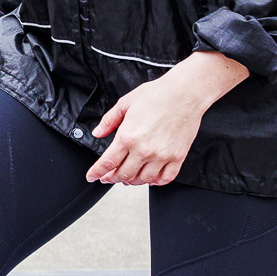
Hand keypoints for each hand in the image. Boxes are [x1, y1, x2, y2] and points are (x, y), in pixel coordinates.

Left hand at [86, 51, 247, 185]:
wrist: (184, 93)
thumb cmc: (157, 95)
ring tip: (127, 178)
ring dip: (132, 181)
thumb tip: (98, 132)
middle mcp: (144, 150)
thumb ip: (109, 120)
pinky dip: (156, 182)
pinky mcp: (177, 157)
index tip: (92, 176)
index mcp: (128, 136)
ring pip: (144, 179)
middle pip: (124, 174)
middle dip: (112, 178)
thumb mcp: (125, 103)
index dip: (97, 172)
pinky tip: (150, 178)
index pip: (108, 162)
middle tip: (108, 177)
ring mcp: (162, 156)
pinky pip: (166, 178)